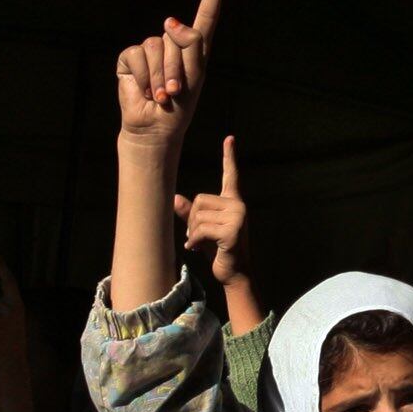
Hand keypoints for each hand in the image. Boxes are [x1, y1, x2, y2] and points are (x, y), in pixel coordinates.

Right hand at [115, 0, 225, 152]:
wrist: (155, 127)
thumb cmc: (179, 108)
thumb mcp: (195, 77)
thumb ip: (190, 46)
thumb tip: (170, 21)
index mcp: (194, 48)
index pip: (205, 16)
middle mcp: (172, 44)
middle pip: (177, 37)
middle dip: (175, 68)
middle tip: (173, 92)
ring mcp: (150, 49)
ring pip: (156, 45)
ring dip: (159, 76)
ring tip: (160, 95)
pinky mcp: (130, 57)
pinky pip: (136, 55)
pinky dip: (142, 76)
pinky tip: (144, 91)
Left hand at [175, 136, 250, 283]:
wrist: (234, 273)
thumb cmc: (219, 250)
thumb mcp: (203, 229)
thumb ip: (190, 213)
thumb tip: (174, 198)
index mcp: (233, 201)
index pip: (231, 175)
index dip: (229, 156)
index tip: (229, 138)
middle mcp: (238, 205)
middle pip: (199, 200)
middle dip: (192, 220)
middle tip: (198, 237)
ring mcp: (237, 217)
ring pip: (198, 215)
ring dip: (193, 233)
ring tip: (201, 244)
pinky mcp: (232, 231)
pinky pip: (202, 229)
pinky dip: (195, 241)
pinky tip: (198, 249)